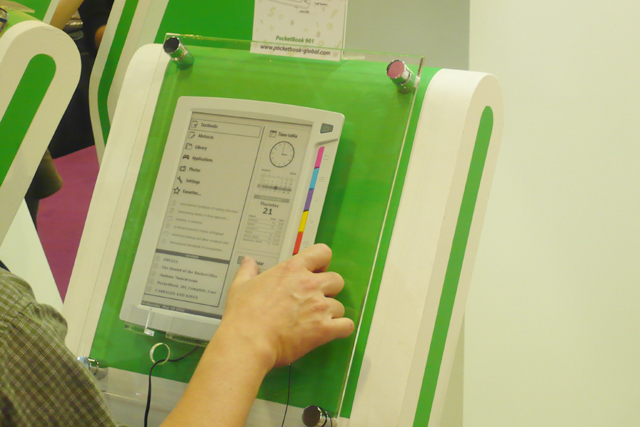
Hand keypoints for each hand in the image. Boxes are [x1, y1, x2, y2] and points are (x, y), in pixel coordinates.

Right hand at [218, 244, 353, 369]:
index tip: (316, 272)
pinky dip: (341, 329)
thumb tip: (248, 262)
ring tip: (315, 322)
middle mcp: (310, 284)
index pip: (322, 252)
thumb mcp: (240, 286)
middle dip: (329, 290)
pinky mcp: (324, 329)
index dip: (322, 263)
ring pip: (340, 306)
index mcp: (292, 269)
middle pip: (337, 280)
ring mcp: (319, 306)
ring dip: (331, 313)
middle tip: (315, 300)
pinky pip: (347, 326)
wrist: (248, 341)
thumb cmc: (243, 315)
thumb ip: (248, 271)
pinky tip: (330, 332)